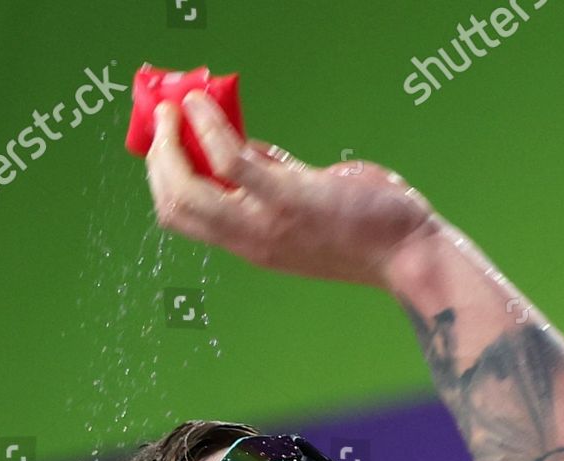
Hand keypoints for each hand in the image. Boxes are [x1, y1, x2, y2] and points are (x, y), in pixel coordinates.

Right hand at [145, 93, 439, 287]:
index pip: (182, 217)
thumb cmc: (364, 228)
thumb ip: (272, 180)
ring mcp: (266, 223)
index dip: (161, 176)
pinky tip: (206, 103)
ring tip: (177, 104)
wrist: (406, 255)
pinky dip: (210, 126)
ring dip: (170, 141)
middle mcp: (250, 240)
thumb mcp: (304, 207)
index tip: (162, 140)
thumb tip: (243, 146)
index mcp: (250, 243)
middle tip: (161, 120)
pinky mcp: (290, 200)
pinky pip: (232, 160)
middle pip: (173, 206)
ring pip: (188, 188)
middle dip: (157, 157)